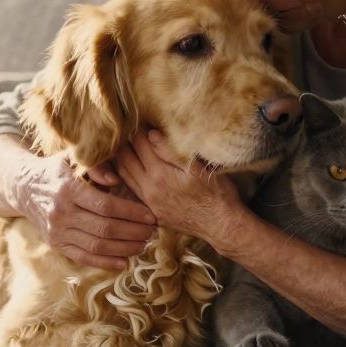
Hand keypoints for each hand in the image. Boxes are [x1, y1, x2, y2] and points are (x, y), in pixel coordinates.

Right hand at [15, 152, 155, 270]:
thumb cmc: (58, 170)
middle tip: (152, 232)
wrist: (24, 187)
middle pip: (104, 228)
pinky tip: (124, 262)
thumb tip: (116, 180)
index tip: (150, 216)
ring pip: (96, 245)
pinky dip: (105, 263)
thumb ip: (97, 165)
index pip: (105, 205)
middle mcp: (61, 212)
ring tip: (143, 245)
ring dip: (124, 248)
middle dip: (133, 232)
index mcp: (68, 189)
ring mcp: (57, 231)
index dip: (131, 213)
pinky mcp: (56, 244)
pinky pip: (83, 257)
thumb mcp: (73, 158)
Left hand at [115, 130, 244, 248]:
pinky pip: (132, 190)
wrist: (222, 226)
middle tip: (130, 130)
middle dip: (125, 142)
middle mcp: (148, 189)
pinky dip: (128, 175)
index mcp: (159, 175)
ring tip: (128, 145)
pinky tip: (134, 168)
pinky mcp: (153, 212)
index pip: (139, 144)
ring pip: (124, 175)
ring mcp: (149, 203)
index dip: (139, 129)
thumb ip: (172, 151)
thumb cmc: (216, 194)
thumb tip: (151, 135)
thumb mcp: (198, 168)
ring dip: (123, 159)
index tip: (141, 120)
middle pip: (125, 159)